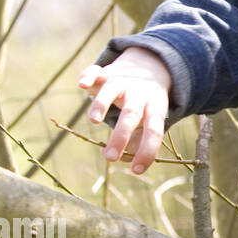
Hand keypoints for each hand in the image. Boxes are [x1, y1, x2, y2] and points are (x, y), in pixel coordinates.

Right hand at [77, 47, 172, 173]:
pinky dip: (89, 76)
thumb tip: (121, 159)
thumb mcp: (150, 120)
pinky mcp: (105, 73)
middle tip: (110, 158)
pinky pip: (96, 72)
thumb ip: (138, 140)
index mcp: (154, 108)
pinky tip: (82, 85)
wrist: (150, 66)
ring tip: (95, 122)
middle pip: (132, 114)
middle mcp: (139, 95)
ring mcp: (122, 82)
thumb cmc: (146, 104)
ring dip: (103, 105)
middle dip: (121, 136)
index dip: (147, 150)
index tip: (136, 171)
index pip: (155, 131)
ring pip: (112, 91)